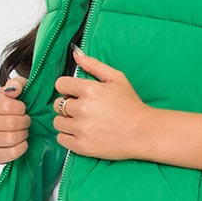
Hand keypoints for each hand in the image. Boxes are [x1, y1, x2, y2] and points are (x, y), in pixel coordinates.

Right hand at [0, 74, 28, 162]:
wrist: (12, 123)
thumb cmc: (15, 104)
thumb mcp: (18, 88)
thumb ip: (17, 84)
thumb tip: (14, 89)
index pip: (6, 106)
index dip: (20, 108)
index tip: (23, 108)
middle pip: (10, 123)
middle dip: (24, 122)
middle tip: (26, 121)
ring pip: (10, 139)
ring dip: (23, 134)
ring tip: (23, 130)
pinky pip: (10, 153)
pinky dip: (21, 148)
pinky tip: (22, 142)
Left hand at [53, 46, 152, 160]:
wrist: (143, 133)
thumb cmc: (131, 105)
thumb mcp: (116, 79)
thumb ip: (94, 65)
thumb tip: (76, 54)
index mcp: (89, 89)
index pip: (60, 84)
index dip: (67, 88)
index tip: (75, 93)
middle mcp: (82, 109)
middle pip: (58, 104)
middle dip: (68, 105)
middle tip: (82, 109)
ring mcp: (81, 129)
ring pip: (57, 122)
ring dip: (66, 121)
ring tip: (82, 122)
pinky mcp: (82, 146)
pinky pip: (61, 138)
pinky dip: (68, 136)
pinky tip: (81, 133)